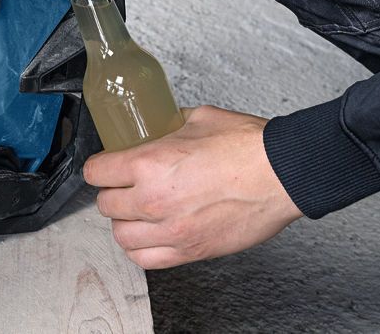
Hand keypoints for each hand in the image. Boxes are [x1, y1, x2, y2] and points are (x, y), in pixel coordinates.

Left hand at [83, 106, 302, 269]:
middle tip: (125, 185)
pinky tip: (149, 235)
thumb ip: (168, 125)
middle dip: (113, 192)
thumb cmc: (248, 147)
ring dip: (125, 222)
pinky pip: (145, 259)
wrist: (283, 174)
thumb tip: (158, 126)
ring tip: (137, 211)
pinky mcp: (189, 251)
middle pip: (105, 204)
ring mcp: (171, 230)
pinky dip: (141, 248)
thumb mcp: (198, 118)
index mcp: (151, 163)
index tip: (106, 166)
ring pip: (121, 236)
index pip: (96, 172)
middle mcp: (154, 200)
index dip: (100, 166)